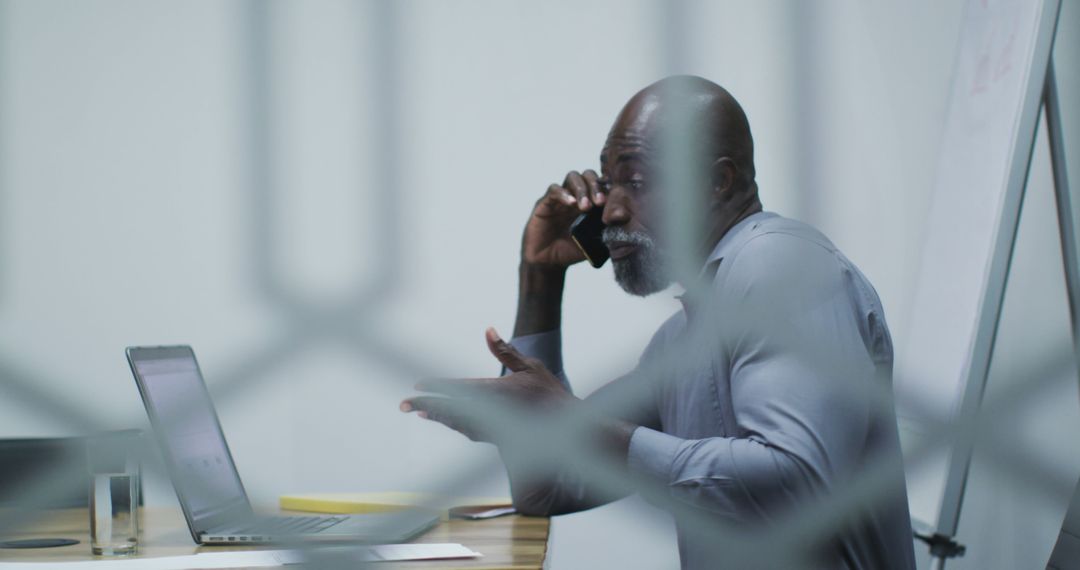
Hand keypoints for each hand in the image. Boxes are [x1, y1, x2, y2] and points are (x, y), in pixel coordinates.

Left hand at [400, 328, 575, 442]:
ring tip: (420, 411)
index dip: (437, 386)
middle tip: (403, 404)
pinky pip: (470, 431)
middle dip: (426, 405)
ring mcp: (494, 429)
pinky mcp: (497, 439)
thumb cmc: (550, 394)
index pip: (459, 388)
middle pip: (452, 409)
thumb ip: (506, 352)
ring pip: (458, 422)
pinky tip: (445, 419)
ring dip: (438, 416)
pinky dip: (454, 424)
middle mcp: (492, 413)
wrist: (569, 429)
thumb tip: (488, 330)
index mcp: (497, 392)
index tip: (418, 384)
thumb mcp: (530, 367)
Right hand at [521, 170, 605, 267]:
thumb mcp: (593, 244)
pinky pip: (554, 190)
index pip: (602, 184)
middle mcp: (577, 196)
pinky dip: (563, 194)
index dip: (609, 188)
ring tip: (585, 206)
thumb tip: (624, 221)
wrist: (547, 262)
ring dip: (582, 189)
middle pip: (588, 175)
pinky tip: (570, 203)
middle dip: (596, 186)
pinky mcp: (545, 203)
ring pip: (573, 177)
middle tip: (600, 202)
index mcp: (591, 203)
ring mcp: (561, 198)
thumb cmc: (570, 251)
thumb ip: (607, 233)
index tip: (614, 201)